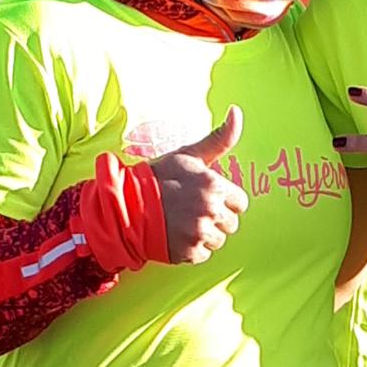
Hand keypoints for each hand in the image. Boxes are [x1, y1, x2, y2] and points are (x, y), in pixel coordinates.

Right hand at [150, 107, 248, 263]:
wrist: (126, 204)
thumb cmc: (159, 178)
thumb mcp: (189, 154)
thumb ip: (219, 138)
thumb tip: (237, 112)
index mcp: (215, 186)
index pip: (240, 203)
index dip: (224, 200)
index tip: (206, 197)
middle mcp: (210, 211)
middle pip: (231, 223)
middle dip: (216, 218)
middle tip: (192, 209)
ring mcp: (200, 233)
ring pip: (218, 240)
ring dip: (204, 234)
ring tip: (183, 222)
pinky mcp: (189, 252)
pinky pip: (203, 254)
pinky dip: (192, 249)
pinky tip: (177, 235)